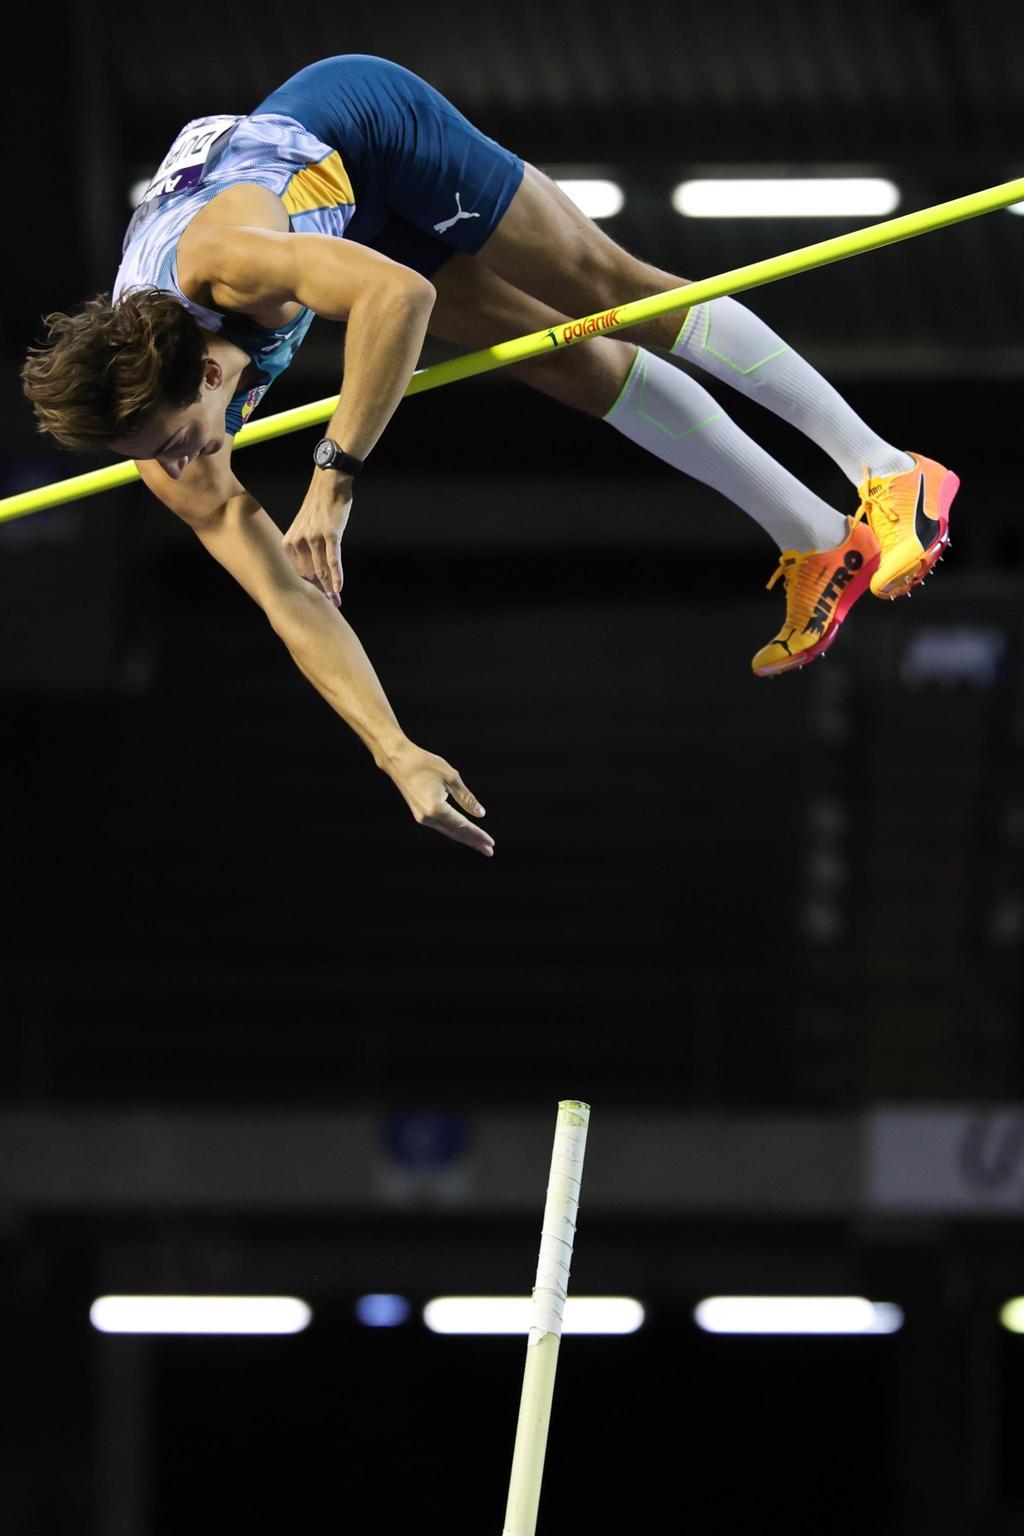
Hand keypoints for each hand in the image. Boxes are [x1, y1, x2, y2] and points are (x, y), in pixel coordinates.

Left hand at [282, 471, 352, 606]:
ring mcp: (314, 538)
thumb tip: (311, 573)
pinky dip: (337, 577)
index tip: (314, 603)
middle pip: (309, 575)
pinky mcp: (330, 534)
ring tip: (336, 602)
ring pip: (321, 571)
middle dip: (319, 594)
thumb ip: (303, 549)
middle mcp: (298, 542)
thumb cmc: (318, 507)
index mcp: (288, 542)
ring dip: (329, 590)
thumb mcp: (303, 528)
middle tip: (330, 607)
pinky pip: (333, 561)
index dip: (306, 590)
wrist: (329, 484)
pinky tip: (339, 589)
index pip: (296, 573)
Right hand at [384, 741, 493, 856]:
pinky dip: (454, 830)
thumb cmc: (425, 764)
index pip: (462, 826)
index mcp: (436, 808)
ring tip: (480, 844)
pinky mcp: (420, 814)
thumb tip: (480, 814)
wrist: (398, 761)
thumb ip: (466, 798)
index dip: (478, 835)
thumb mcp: (451, 777)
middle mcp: (428, 817)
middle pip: (456, 833)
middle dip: (473, 842)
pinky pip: (441, 826)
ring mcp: (422, 818)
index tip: (491, 843)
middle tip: (489, 851)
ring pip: (448, 831)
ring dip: (465, 837)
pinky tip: (463, 832)